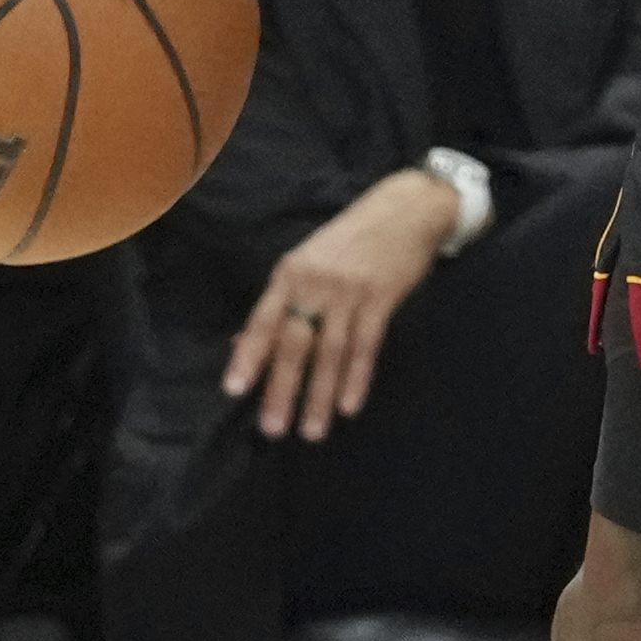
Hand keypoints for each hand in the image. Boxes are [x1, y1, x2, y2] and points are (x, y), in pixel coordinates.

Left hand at [224, 169, 458, 439]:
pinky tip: (350, 406)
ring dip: (320, 395)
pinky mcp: (381, 298)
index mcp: (290, 273)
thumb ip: (280, 302)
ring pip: (330, 352)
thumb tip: (241, 343)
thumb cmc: (351, 238)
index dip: (249, 356)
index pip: (263, 321)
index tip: (234, 391)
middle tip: (273, 429)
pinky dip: (357, 378)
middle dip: (283, 389)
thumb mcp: (307, 261)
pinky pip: (366, 346)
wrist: (406, 209)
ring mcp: (349, 292)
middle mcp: (315, 284)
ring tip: (312, 431)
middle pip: (295, 343)